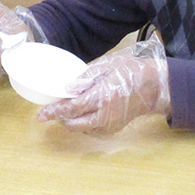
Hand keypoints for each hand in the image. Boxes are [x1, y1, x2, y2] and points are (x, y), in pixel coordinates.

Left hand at [37, 35, 170, 134]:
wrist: (154, 87)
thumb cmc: (131, 72)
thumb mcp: (107, 65)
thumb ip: (86, 77)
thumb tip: (67, 88)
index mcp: (103, 96)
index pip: (73, 108)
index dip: (54, 111)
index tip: (41, 114)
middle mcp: (106, 115)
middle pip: (74, 123)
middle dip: (59, 118)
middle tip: (49, 110)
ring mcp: (110, 125)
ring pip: (81, 128)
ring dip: (70, 120)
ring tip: (66, 107)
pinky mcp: (113, 129)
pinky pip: (91, 129)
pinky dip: (82, 122)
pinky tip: (81, 111)